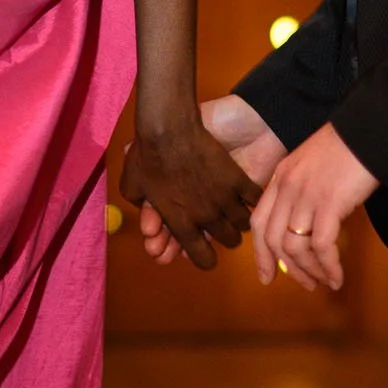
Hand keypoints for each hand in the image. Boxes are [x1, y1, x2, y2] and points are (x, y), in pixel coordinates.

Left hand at [120, 114, 262, 271]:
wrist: (169, 127)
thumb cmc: (146, 155)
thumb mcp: (132, 187)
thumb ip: (144, 206)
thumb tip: (149, 213)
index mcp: (180, 222)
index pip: (200, 256)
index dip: (205, 259)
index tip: (207, 255)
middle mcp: (205, 217)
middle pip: (228, 240)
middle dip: (225, 237)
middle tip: (221, 227)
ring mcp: (223, 199)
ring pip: (243, 223)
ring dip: (239, 220)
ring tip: (235, 211)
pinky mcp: (238, 180)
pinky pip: (255, 199)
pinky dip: (253, 200)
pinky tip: (249, 197)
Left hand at [250, 123, 377, 293]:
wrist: (368, 130)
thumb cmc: (347, 147)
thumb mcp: (312, 166)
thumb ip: (302, 191)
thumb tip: (306, 228)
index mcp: (280, 177)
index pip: (259, 223)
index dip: (260, 254)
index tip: (267, 276)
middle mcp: (287, 188)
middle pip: (273, 240)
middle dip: (288, 269)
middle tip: (305, 285)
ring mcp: (306, 195)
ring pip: (295, 247)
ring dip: (309, 271)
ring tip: (325, 282)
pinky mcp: (329, 203)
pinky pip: (321, 246)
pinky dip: (328, 267)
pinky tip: (337, 276)